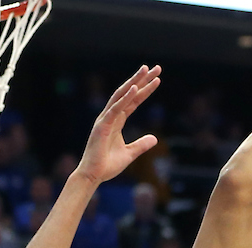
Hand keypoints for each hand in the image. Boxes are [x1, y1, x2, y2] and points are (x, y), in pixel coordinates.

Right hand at [75, 65, 161, 185]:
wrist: (93, 175)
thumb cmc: (107, 165)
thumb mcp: (130, 154)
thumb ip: (141, 145)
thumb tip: (155, 138)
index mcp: (117, 121)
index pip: (134, 101)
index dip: (145, 89)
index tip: (157, 79)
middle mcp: (111, 116)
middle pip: (128, 93)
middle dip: (142, 79)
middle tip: (156, 67)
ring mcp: (106, 119)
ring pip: (122, 96)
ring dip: (134, 82)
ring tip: (146, 70)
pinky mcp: (103, 126)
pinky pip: (116, 109)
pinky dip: (125, 98)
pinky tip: (134, 88)